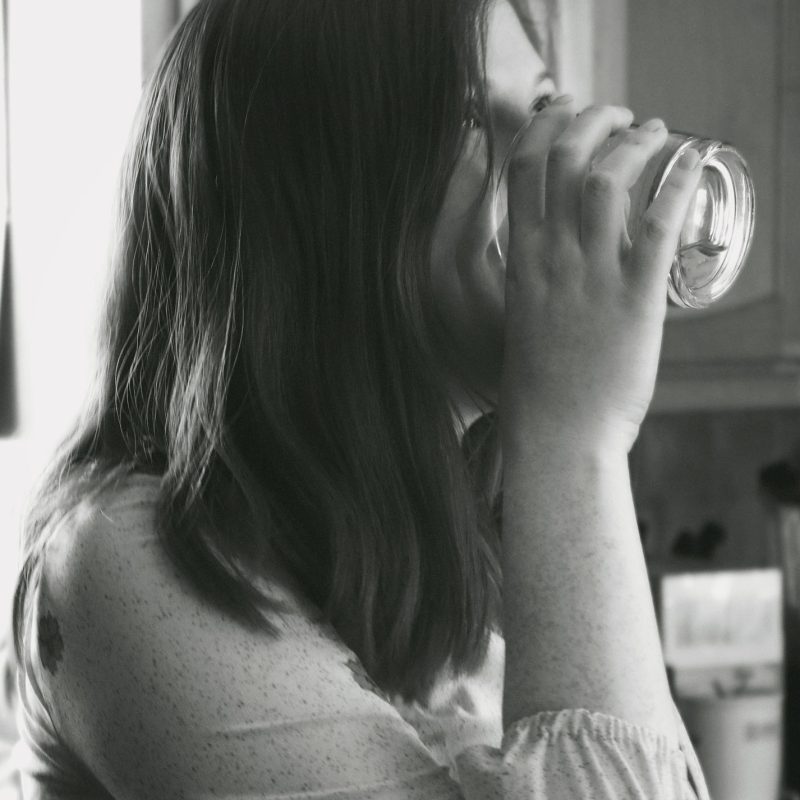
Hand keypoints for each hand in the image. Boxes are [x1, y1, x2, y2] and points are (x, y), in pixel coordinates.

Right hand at [501, 99, 701, 452]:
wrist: (557, 433)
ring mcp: (592, 276)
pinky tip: (691, 160)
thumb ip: (536, 280)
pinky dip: (676, 183)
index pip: (523, 170)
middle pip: (564, 158)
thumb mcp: (520, 319)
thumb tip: (560, 255)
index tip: (561, 112)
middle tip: (614, 114)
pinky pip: (657, 225)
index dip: (543, 127)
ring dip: (633, 141)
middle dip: (591, 119)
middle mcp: (552, 258)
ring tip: (652, 130)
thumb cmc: (537, 387)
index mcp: (521, 261)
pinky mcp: (635, 298)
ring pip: (608, 180)